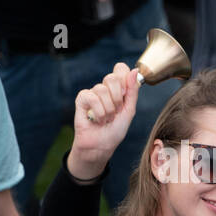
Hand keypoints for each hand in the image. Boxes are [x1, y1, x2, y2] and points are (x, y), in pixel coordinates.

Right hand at [68, 62, 139, 179]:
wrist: (101, 146)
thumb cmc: (115, 130)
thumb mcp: (129, 111)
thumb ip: (133, 91)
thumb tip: (134, 70)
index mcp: (118, 88)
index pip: (121, 69)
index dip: (124, 80)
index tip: (125, 95)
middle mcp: (105, 88)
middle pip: (112, 78)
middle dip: (117, 98)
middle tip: (116, 111)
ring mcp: (92, 93)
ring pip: (102, 89)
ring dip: (108, 110)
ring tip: (106, 119)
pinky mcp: (81, 99)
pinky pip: (91, 97)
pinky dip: (98, 111)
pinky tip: (96, 119)